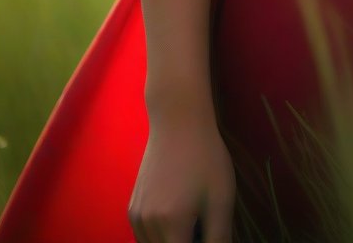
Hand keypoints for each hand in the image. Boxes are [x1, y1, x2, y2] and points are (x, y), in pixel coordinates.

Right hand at [128, 104, 235, 242]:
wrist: (178, 122)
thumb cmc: (205, 158)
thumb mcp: (221, 200)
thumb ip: (219, 239)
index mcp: (171, 226)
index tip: (209, 235)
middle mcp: (147, 226)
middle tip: (204, 227)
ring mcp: (136, 217)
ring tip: (194, 222)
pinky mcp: (132, 208)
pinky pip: (145, 237)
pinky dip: (161, 237)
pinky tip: (180, 216)